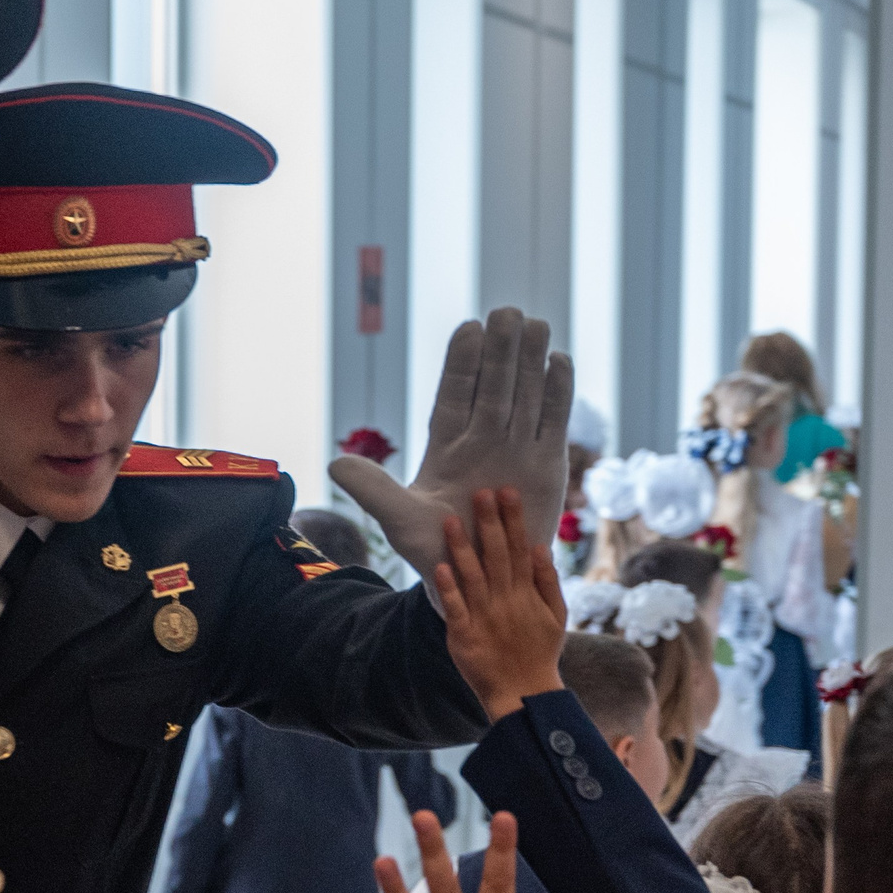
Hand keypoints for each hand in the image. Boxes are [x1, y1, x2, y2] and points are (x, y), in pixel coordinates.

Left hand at [329, 308, 572, 579]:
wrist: (481, 580)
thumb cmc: (435, 550)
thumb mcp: (400, 521)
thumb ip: (374, 491)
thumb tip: (333, 465)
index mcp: (446, 443)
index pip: (455, 392)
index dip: (462, 362)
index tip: (469, 329)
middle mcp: (482, 437)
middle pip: (493, 385)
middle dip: (499, 350)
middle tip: (506, 312)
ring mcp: (515, 446)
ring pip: (524, 394)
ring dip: (529, 360)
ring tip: (535, 324)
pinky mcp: (546, 462)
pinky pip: (552, 420)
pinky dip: (558, 393)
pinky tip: (559, 360)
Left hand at [431, 489, 566, 721]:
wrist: (523, 693)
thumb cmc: (539, 651)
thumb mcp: (557, 616)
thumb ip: (548, 581)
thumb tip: (541, 547)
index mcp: (527, 594)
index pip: (519, 549)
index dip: (513, 519)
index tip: (506, 491)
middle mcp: (506, 601)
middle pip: (496, 555)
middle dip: (489, 523)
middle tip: (480, 492)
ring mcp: (484, 617)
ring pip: (472, 576)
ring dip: (462, 548)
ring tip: (451, 519)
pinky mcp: (463, 636)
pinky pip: (455, 608)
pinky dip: (448, 588)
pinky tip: (440, 565)